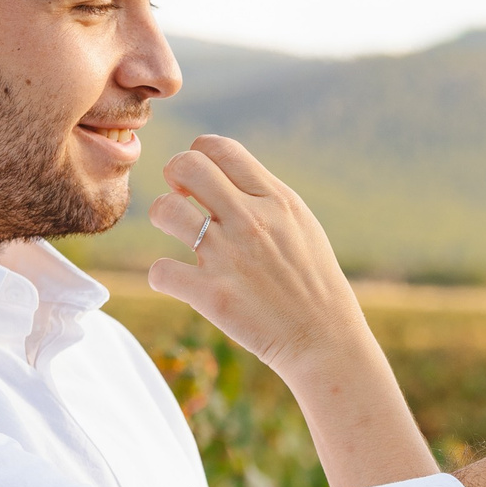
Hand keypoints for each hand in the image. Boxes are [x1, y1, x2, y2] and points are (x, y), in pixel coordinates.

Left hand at [144, 135, 370, 386]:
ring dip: (163, 218)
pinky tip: (181, 281)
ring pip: (164, 210)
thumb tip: (223, 174)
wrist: (324, 339)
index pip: (220, 147)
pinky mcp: (212, 294)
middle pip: (186, 166)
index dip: (199, 154)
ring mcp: (229, 257)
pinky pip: (160, 270)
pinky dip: (163, 276)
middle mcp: (251, 221)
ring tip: (179, 234)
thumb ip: (263, 196)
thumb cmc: (312, 282)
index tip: (200, 179)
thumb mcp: (300, 225)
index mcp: (276, 199)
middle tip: (182, 198)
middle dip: (174, 176)